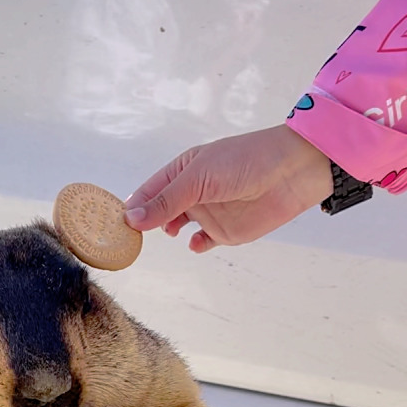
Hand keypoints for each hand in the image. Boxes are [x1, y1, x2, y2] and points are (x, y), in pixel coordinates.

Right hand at [124, 124, 332, 252]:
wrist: (293, 172)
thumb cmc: (245, 161)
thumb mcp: (199, 178)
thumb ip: (166, 201)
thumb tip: (131, 219)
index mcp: (182, 170)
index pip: (148, 191)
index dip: (131, 206)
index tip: (114, 224)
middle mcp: (192, 192)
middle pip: (159, 211)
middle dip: (145, 223)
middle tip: (130, 238)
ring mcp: (208, 212)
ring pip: (177, 226)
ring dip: (167, 232)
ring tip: (165, 235)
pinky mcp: (226, 232)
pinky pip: (203, 242)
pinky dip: (196, 245)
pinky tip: (196, 243)